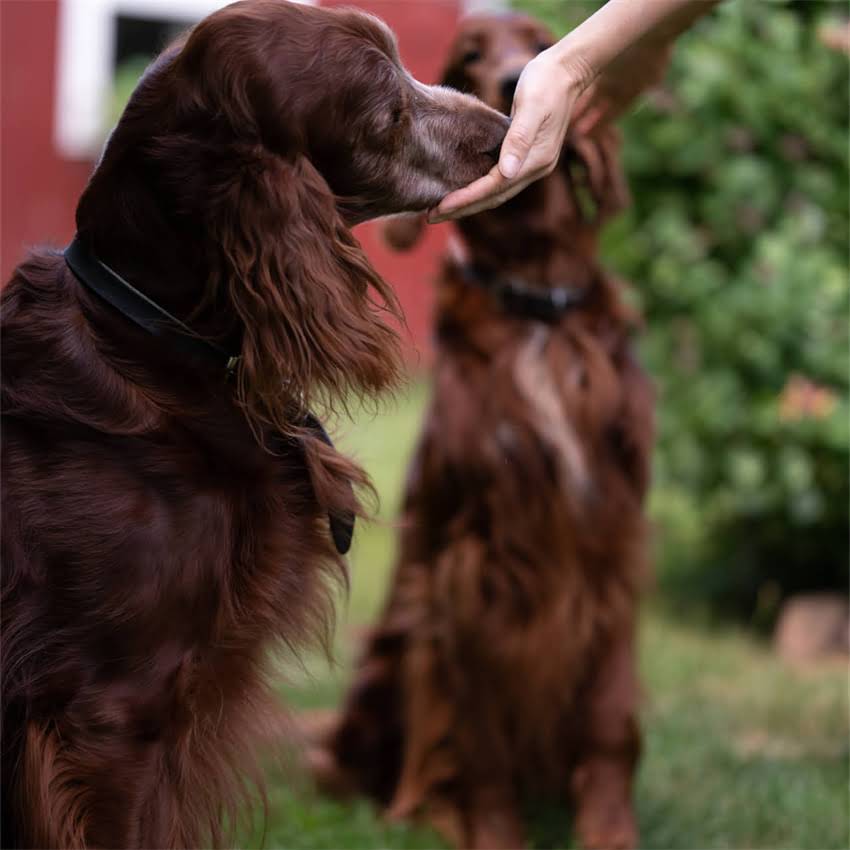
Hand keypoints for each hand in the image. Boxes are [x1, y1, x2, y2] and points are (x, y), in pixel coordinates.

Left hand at [428, 48, 584, 222]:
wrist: (569, 70)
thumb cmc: (547, 81)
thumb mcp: (532, 105)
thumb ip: (519, 139)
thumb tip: (507, 172)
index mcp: (536, 160)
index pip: (495, 187)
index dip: (467, 198)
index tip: (442, 207)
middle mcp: (535, 169)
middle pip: (494, 197)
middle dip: (463, 209)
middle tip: (431, 217)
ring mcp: (532, 165)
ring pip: (496, 192)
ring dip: (469, 203)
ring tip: (441, 209)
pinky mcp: (526, 157)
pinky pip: (499, 181)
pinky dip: (480, 189)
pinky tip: (462, 189)